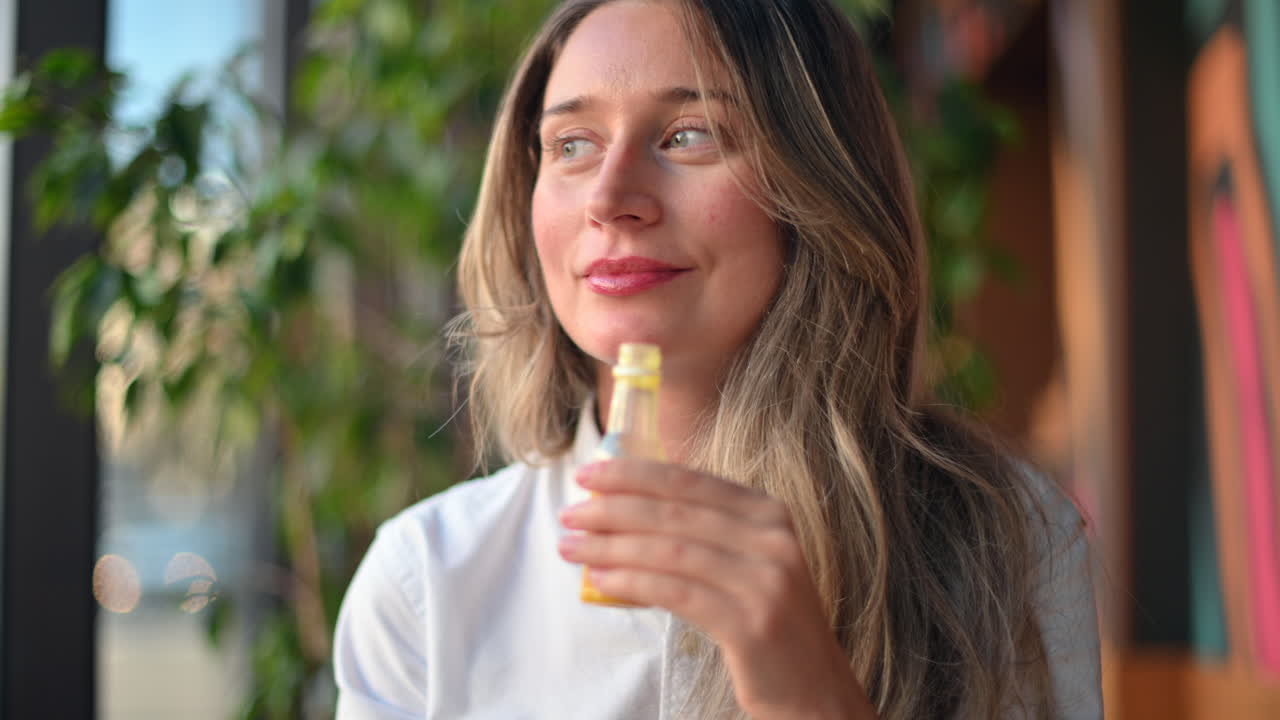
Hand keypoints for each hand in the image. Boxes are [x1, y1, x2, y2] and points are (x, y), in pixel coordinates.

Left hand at [557, 459, 877, 719]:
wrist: (815, 689)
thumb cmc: (765, 622)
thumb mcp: (744, 563)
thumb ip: (701, 533)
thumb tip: (621, 510)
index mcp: (769, 512)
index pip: (689, 479)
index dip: (633, 474)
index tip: (588, 474)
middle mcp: (773, 538)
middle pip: (674, 512)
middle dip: (612, 508)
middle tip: (569, 513)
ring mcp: (766, 579)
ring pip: (670, 550)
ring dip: (611, 546)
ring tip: (571, 547)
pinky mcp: (751, 622)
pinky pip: (677, 592)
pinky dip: (633, 581)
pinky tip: (601, 579)